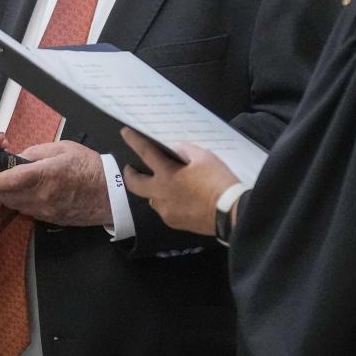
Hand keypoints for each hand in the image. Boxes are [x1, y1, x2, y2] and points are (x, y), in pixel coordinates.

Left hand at [0, 140, 109, 226]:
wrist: (110, 195)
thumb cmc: (89, 166)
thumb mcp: (63, 148)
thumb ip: (36, 153)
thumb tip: (17, 159)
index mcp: (45, 175)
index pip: (10, 180)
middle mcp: (42, 196)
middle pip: (6, 196)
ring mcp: (45, 210)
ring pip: (14, 206)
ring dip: (1, 198)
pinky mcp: (48, 219)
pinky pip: (26, 211)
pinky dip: (16, 203)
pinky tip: (12, 196)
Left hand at [120, 128, 237, 235]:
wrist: (230, 213)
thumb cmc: (218, 182)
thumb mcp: (204, 157)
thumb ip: (185, 150)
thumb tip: (175, 149)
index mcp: (166, 175)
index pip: (145, 153)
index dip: (134, 141)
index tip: (125, 133)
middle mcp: (160, 194)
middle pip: (135, 184)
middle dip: (130, 174)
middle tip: (131, 169)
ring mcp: (166, 211)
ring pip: (151, 199)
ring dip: (152, 190)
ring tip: (162, 184)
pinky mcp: (174, 223)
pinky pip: (164, 210)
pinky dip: (166, 202)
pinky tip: (177, 199)